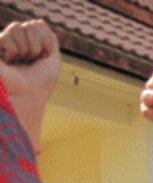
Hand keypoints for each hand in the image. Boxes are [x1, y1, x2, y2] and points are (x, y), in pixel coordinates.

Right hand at [0, 20, 60, 149]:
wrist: (28, 96)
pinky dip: (14, 50)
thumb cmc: (41, 82)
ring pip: (17, 27)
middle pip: (28, 25)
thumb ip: (49, 38)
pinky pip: (7, 36)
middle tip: (30, 61)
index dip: (44, 41)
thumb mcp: (53, 58)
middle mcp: (14, 42)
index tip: (43, 58)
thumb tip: (39, 22)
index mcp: (29, 44)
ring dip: (25, 48)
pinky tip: (9, 61)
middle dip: (36, 45)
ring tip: (19, 62)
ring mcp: (2, 43)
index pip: (37, 25)